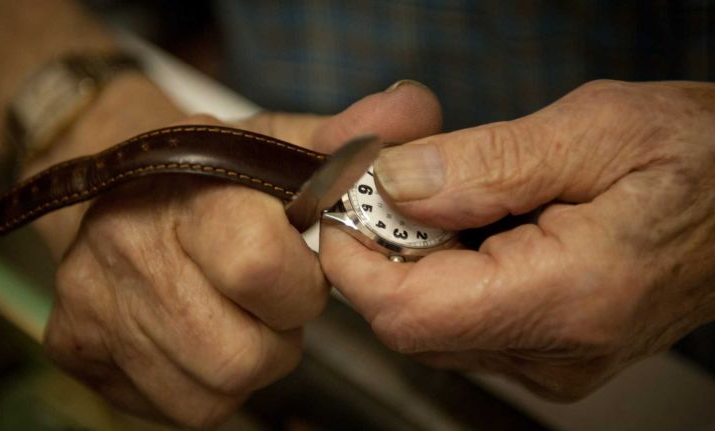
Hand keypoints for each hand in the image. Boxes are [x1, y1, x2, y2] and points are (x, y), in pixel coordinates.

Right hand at [41, 79, 442, 426]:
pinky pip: (171, 406)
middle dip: (277, 336)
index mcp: (195, 195)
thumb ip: (353, 140)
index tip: (300, 264)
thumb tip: (413, 114)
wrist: (126, 178)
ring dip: (243, 363)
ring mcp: (98, 303)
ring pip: (210, 393)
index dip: (300, 284)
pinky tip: (198, 337)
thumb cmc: (220, 171)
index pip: (261, 268)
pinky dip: (201, 384)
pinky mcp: (76, 344)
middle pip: (241, 355)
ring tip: (234, 316)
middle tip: (268, 301)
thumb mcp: (285, 142)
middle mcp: (131, 249)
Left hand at [321, 80, 714, 400]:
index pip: (411, 312)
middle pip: (413, 325)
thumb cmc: (702, 159)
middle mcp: (558, 351)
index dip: (355, 261)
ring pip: (434, 327)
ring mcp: (555, 363)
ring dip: (415, 261)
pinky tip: (480, 227)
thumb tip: (394, 185)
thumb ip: (485, 162)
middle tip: (396, 185)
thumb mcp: (594, 130)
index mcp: (571, 297)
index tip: (342, 206)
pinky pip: (466, 325)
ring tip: (452, 198)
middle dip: (383, 252)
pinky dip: (448, 274)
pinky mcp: (552, 354)